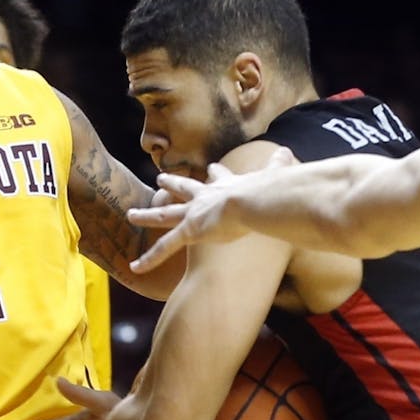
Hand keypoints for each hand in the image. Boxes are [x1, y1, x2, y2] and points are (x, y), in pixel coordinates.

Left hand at [127, 152, 292, 272]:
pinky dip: (149, 258)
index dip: (217, 173)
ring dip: (147, 215)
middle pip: (184, 188)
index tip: (213, 167)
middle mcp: (206, 196)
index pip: (219, 176)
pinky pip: (164, 247)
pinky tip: (134, 267)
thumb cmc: (270, 191)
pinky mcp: (189, 231)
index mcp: (228, 185)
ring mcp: (195, 214)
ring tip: (131, 214)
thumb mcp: (274, 175)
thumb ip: (279, 165)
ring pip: (164, 215)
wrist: (256, 199)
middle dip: (172, 184)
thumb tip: (287, 152)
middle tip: (161, 179)